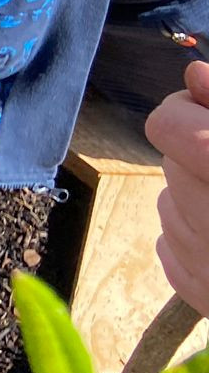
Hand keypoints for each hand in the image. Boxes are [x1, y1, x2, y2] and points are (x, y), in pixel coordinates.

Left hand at [149, 59, 208, 314]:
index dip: (187, 111)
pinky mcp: (203, 298)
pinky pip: (172, 245)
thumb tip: (194, 74)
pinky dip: (198, 237)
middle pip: (171, 163)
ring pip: (169, 203)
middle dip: (203, 156)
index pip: (168, 126)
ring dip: (201, 196)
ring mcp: (207, 268)